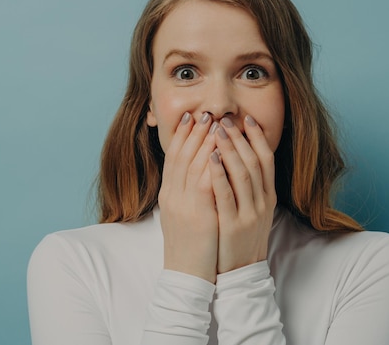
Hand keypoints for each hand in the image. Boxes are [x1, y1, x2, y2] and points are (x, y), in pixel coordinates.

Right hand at [158, 112, 218, 282]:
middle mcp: (172, 195)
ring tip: (214, 122)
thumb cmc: (188, 245)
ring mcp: (182, 203)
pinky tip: (220, 149)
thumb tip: (196, 173)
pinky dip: (211, 163)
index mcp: (168, 194)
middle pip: (180, 155)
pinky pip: (204, 181)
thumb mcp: (181, 214)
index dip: (181, 136)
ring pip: (191, 164)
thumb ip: (185, 192)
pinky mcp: (198, 213)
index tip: (189, 118)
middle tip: (203, 112)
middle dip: (193, 132)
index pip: (172, 157)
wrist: (186, 274)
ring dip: (204, 141)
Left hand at [210, 115, 276, 273]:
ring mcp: (250, 213)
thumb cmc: (241, 236)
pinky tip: (210, 157)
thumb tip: (238, 155)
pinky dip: (218, 173)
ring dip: (230, 149)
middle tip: (225, 119)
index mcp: (268, 196)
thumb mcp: (253, 209)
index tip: (246, 118)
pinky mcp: (233, 225)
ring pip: (243, 173)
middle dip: (240, 138)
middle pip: (254, 161)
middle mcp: (263, 202)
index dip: (257, 137)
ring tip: (218, 131)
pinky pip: (226, 194)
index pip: (267, 159)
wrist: (240, 272)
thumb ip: (249, 185)